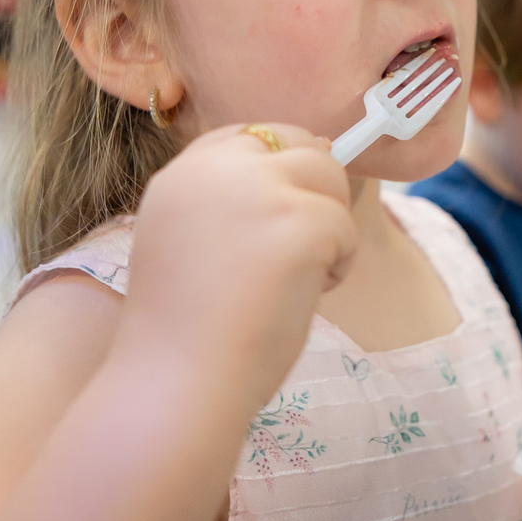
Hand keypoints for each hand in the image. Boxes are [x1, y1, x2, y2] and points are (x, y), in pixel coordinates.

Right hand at [117, 122, 356, 410]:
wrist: (176, 385)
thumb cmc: (190, 331)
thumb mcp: (191, 238)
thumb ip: (235, 196)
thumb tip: (317, 151)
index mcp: (184, 173)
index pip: (251, 135)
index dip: (281, 170)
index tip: (283, 216)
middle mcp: (217, 169)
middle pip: (299, 145)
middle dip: (315, 193)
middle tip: (300, 252)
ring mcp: (258, 190)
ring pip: (329, 178)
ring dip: (329, 228)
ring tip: (295, 279)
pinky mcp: (297, 221)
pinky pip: (345, 227)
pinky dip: (338, 265)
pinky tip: (302, 297)